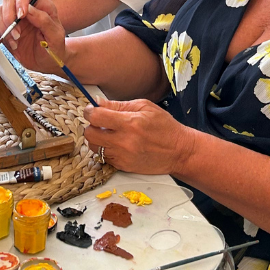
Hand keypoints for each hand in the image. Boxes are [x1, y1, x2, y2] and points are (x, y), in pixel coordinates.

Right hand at [0, 0, 64, 73]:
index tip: (22, 14)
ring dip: (5, 26)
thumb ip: (44, 20)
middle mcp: (26, 9)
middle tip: (17, 31)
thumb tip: (29, 9)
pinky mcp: (7, 30)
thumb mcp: (55, 35)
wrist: (48, 63)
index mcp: (40, 4)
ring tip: (16, 40)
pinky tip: (14, 45)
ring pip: (0, 11)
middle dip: (9, 15)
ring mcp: (15, 19)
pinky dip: (4, 36)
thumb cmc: (55, 46)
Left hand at [82, 99, 197, 176]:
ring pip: (94, 147)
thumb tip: (98, 102)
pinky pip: (104, 157)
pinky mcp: (123, 166)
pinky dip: (107, 149)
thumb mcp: (145, 107)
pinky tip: (118, 144)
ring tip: (110, 134)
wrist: (179, 151)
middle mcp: (124, 141)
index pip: (96, 116)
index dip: (90, 111)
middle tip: (100, 123)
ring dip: (98, 138)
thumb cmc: (165, 127)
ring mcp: (123, 156)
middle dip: (92, 126)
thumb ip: (120, 105)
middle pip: (90, 134)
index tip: (92, 110)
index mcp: (130, 123)